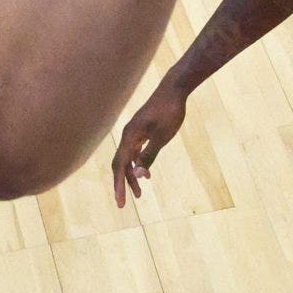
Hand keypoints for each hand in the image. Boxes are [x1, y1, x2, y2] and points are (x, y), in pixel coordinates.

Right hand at [111, 85, 188, 205]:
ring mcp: (134, 133)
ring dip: (132, 176)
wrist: (174, 89)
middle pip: (120, 164)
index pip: (120, 166)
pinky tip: (146, 174)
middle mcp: (128, 135)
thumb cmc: (169, 112)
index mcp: (130, 137)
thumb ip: (149, 156)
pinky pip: (134, 152)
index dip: (119, 185)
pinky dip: (138, 164)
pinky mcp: (141, 131)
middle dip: (122, 184)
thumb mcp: (162, 137)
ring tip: (139, 193)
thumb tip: (138, 175)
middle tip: (124, 203)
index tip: (121, 202)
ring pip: (128, 159)